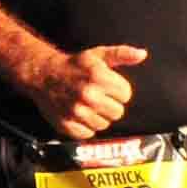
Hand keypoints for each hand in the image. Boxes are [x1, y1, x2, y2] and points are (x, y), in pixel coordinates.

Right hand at [24, 41, 144, 139]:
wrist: (44, 74)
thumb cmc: (75, 65)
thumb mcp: (98, 55)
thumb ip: (122, 54)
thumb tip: (142, 54)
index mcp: (98, 76)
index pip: (126, 95)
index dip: (119, 91)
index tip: (108, 87)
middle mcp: (88, 95)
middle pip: (118, 112)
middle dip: (111, 105)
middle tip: (98, 97)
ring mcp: (76, 111)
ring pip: (104, 125)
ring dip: (99, 117)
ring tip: (88, 105)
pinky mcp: (66, 124)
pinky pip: (88, 134)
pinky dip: (85, 127)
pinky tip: (79, 114)